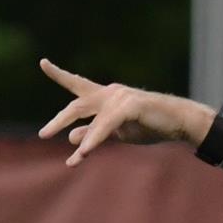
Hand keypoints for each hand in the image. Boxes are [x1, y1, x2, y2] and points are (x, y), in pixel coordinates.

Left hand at [37, 59, 208, 165]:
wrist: (180, 122)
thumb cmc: (150, 125)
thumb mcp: (117, 132)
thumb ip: (94, 132)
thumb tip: (69, 137)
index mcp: (106, 96)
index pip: (78, 84)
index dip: (60, 75)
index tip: (43, 63)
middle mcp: (110, 93)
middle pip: (78, 105)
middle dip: (60, 120)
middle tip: (43, 134)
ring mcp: (120, 98)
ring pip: (93, 120)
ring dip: (84, 142)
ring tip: (73, 160)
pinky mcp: (129, 107)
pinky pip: (107, 125)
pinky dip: (95, 139)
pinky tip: (86, 152)